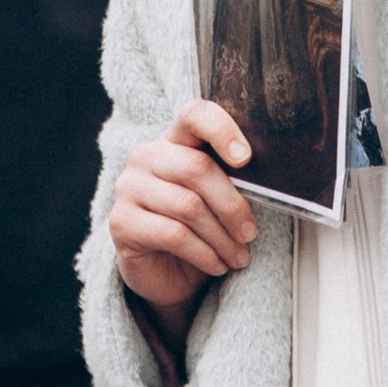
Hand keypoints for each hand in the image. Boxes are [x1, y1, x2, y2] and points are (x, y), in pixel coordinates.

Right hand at [110, 99, 259, 313]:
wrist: (163, 271)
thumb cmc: (198, 227)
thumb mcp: (218, 198)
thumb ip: (233, 180)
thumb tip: (266, 183)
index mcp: (174, 140)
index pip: (195, 115)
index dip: (222, 130)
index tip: (246, 159)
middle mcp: (146, 156)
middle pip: (197, 168)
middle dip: (232, 206)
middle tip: (250, 233)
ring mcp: (129, 187)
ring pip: (188, 206)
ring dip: (222, 238)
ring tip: (239, 257)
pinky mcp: (121, 222)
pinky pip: (173, 235)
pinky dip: (204, 254)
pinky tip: (218, 265)